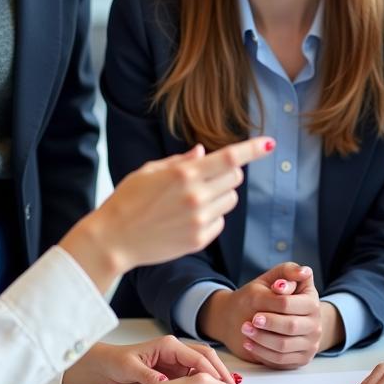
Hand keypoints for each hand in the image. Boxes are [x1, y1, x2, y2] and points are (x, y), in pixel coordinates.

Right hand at [60, 137, 274, 291]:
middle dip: (227, 174)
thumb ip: (180, 161)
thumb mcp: (149, 171)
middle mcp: (196, 196)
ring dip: (220, 196)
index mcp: (184, 174)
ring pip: (230, 200)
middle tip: (208, 177)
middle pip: (235, 178)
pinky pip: (220, 222)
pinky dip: (212, 217)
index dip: (253, 149)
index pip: (230, 158)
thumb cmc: (127, 200)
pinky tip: (188, 219)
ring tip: (193, 200)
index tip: (270, 143)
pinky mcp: (199, 239)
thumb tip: (204, 152)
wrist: (113, 239)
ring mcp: (199, 220)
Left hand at [62, 337, 237, 383]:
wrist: (105, 369)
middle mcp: (176, 352)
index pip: (198, 355)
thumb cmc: (116, 364)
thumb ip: (147, 375)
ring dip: (215, 382)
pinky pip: (194, 379)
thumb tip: (163, 383)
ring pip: (203, 370)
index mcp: (168, 346)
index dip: (212, 370)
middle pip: (206, 359)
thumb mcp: (130, 369)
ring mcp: (176, 363)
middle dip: (221, 374)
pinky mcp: (174, 375)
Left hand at [199, 263, 324, 368]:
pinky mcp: (301, 358)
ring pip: (284, 346)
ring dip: (262, 340)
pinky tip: (249, 344)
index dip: (274, 306)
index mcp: (311, 299)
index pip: (292, 304)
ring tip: (246, 332)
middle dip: (268, 324)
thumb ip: (287, 272)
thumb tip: (304, 271)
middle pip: (291, 326)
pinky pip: (281, 360)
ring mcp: (310, 342)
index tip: (257, 310)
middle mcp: (315, 322)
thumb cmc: (267, 295)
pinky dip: (262, 353)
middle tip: (249, 322)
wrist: (262, 316)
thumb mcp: (274, 278)